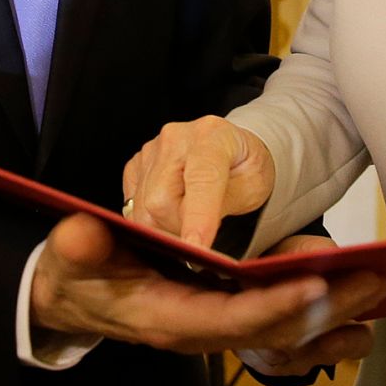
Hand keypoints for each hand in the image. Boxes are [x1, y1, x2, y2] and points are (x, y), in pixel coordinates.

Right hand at [30, 214, 385, 361]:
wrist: (73, 301)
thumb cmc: (74, 275)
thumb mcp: (69, 258)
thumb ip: (77, 248)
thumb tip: (80, 233)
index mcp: (167, 317)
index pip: (229, 318)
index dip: (273, 305)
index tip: (316, 287)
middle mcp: (199, 332)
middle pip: (270, 330)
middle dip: (323, 309)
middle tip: (375, 281)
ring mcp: (215, 329)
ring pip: (282, 332)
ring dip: (331, 318)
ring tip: (379, 296)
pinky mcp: (225, 318)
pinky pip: (278, 325)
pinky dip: (318, 320)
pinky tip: (356, 312)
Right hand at [122, 115, 275, 247]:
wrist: (234, 147)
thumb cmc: (246, 166)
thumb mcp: (253, 188)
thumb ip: (221, 208)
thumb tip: (193, 240)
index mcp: (212, 136)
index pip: (201, 180)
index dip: (197, 218)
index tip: (196, 249)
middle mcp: (176, 137)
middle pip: (160, 201)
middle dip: (180, 228)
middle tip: (203, 229)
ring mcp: (152, 148)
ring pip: (143, 209)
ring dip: (166, 225)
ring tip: (190, 214)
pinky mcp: (136, 163)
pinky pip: (132, 204)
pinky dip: (152, 217)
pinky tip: (173, 207)